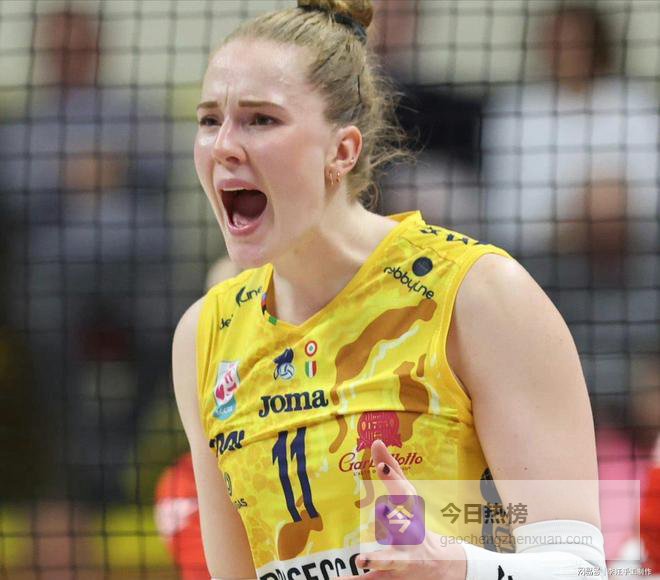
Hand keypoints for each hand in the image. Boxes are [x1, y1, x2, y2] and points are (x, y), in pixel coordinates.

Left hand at [343, 440, 467, 578]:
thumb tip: (376, 441)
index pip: (404, 493)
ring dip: (378, 560)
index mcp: (413, 514)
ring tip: (361, 559)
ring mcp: (402, 559)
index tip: (380, 464)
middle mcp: (410, 537)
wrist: (442, 568)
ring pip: (390, 561)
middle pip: (404, 528)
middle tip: (384, 511)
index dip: (394, 479)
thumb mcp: (408, 497)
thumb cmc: (418, 524)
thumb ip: (391, 470)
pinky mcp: (391, 577)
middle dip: (395, 521)